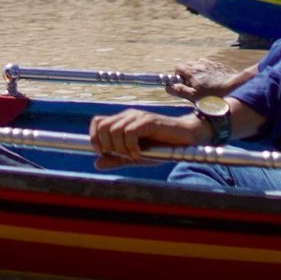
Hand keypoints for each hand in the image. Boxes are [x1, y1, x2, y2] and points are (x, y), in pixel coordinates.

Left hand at [89, 108, 204, 168]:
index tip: (102, 153)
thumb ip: (116, 160)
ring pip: (115, 130)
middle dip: (107, 145)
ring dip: (120, 148)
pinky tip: (139, 154)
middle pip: (102, 126)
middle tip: (121, 156)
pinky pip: (130, 132)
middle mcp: (127, 116)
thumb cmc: (161, 148)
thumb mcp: (135, 157)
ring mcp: (138, 117)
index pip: (97, 122)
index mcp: (122, 121)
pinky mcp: (148, 121)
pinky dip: (131, 146)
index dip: (94, 138)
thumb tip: (96, 163)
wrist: (186, 139)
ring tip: (133, 156)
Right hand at [166, 58, 250, 99]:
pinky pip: (211, 66)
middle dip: (189, 74)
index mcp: (191, 71)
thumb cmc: (215, 96)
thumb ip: (179, 91)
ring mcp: (211, 63)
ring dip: (200, 72)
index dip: (178, 76)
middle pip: (188, 65)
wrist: (238, 88)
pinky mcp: (221, 65)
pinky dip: (210, 72)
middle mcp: (200, 63)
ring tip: (205, 85)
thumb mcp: (194, 97)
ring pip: (200, 65)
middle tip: (194, 86)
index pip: (178, 67)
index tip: (183, 85)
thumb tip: (168, 87)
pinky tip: (216, 83)